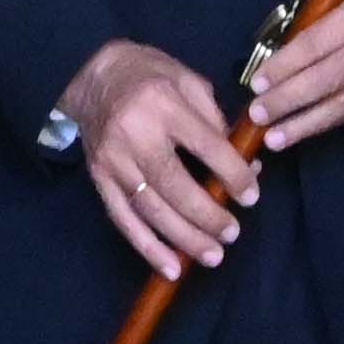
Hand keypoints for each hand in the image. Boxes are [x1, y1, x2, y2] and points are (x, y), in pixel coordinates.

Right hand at [60, 40, 261, 280]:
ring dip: (183, 238)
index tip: (251, 195)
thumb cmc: (150, 75)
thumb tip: (244, 165)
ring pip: (150, 208)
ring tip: (212, 255)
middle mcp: (135, 134)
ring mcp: (113, 161)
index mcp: (163, 104)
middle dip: (207, 215)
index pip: (204, 145)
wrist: (92, 75)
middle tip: (232, 233)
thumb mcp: (188, 81)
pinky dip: (147, 247)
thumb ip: (215, 121)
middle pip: (174, 184)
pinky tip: (171, 268)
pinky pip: (123, 219)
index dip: (231, 173)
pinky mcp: (99, 179)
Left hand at [246, 0, 343, 153]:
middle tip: (257, 115)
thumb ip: (330, 16)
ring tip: (275, 138)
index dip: (285, 66)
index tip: (258, 82)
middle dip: (288, 100)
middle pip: (328, 79)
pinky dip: (334, 120)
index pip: (317, 43)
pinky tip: (310, 128)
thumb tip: (287, 46)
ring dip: (306, 124)